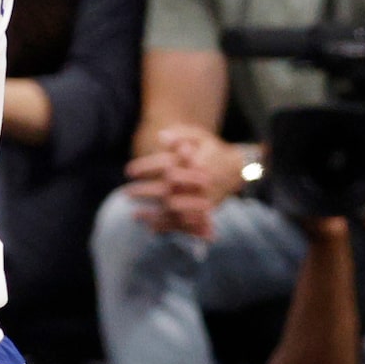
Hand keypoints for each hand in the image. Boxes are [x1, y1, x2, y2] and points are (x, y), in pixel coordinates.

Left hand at [124, 125, 249, 237]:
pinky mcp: (207, 210)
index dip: (146, 168)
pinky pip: (187, 222)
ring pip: (176, 210)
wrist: (239, 169)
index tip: (128, 171)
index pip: (167, 165)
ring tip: (134, 216)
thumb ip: (181, 135)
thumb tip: (161, 136)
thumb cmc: (212, 150)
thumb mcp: (200, 137)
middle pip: (169, 190)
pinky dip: (169, 226)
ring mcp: (205, 198)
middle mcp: (201, 182)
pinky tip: (150, 228)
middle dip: (145, 193)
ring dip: (154, 215)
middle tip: (126, 194)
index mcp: (197, 162)